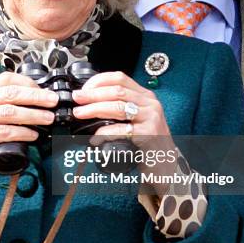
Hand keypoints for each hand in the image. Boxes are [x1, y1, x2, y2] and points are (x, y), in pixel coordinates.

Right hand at [0, 71, 58, 192]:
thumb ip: (0, 109)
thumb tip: (32, 107)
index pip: (6, 79)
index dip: (28, 82)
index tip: (44, 90)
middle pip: (10, 93)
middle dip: (35, 96)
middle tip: (53, 101)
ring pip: (9, 112)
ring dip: (32, 114)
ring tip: (48, 118)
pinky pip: (2, 131)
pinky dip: (21, 132)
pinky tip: (33, 135)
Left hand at [72, 71, 176, 194]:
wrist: (166, 164)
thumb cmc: (147, 141)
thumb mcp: (137, 118)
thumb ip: (120, 107)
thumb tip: (89, 102)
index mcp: (145, 96)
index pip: (120, 78)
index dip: (99, 81)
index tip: (83, 89)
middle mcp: (150, 103)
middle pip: (117, 91)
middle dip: (93, 94)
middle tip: (77, 99)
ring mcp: (151, 118)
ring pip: (118, 107)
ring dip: (95, 109)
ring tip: (80, 114)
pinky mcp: (149, 135)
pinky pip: (122, 130)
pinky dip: (104, 133)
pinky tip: (95, 138)